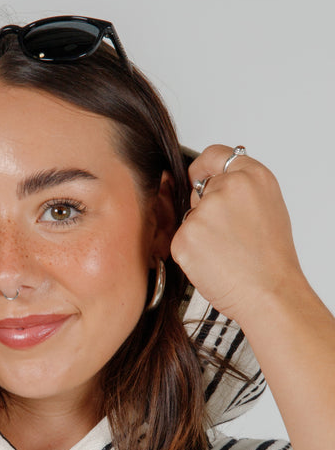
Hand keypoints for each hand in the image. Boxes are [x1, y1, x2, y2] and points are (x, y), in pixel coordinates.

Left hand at [170, 144, 305, 323]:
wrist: (269, 293)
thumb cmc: (271, 261)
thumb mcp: (268, 209)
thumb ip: (242, 191)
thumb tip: (216, 186)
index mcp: (252, 177)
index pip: (214, 156)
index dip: (202, 169)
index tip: (197, 177)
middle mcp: (227, 188)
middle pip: (199, 192)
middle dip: (205, 212)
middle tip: (227, 237)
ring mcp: (203, 212)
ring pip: (188, 219)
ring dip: (198, 235)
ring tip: (224, 253)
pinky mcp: (184, 237)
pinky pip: (179, 241)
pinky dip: (189, 254)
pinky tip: (211, 263)